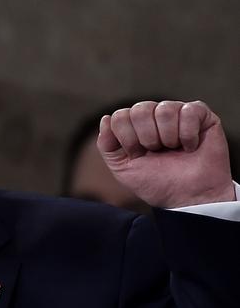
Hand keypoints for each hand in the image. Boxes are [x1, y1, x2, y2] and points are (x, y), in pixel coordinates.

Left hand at [96, 100, 234, 207]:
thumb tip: (106, 118)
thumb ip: (107, 145)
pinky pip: (189, 111)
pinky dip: (188, 135)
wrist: (188, 198)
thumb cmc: (157, 183)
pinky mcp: (201, 115)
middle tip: (157, 152)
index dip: (127, 139)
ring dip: (168, 137)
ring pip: (164, 109)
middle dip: (147, 137)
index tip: (138, 155)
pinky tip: (190, 147)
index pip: (120, 116)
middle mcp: (154, 115)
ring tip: (174, 149)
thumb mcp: (122, 168)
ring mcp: (177, 113)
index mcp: (134, 125)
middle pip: (140, 109)